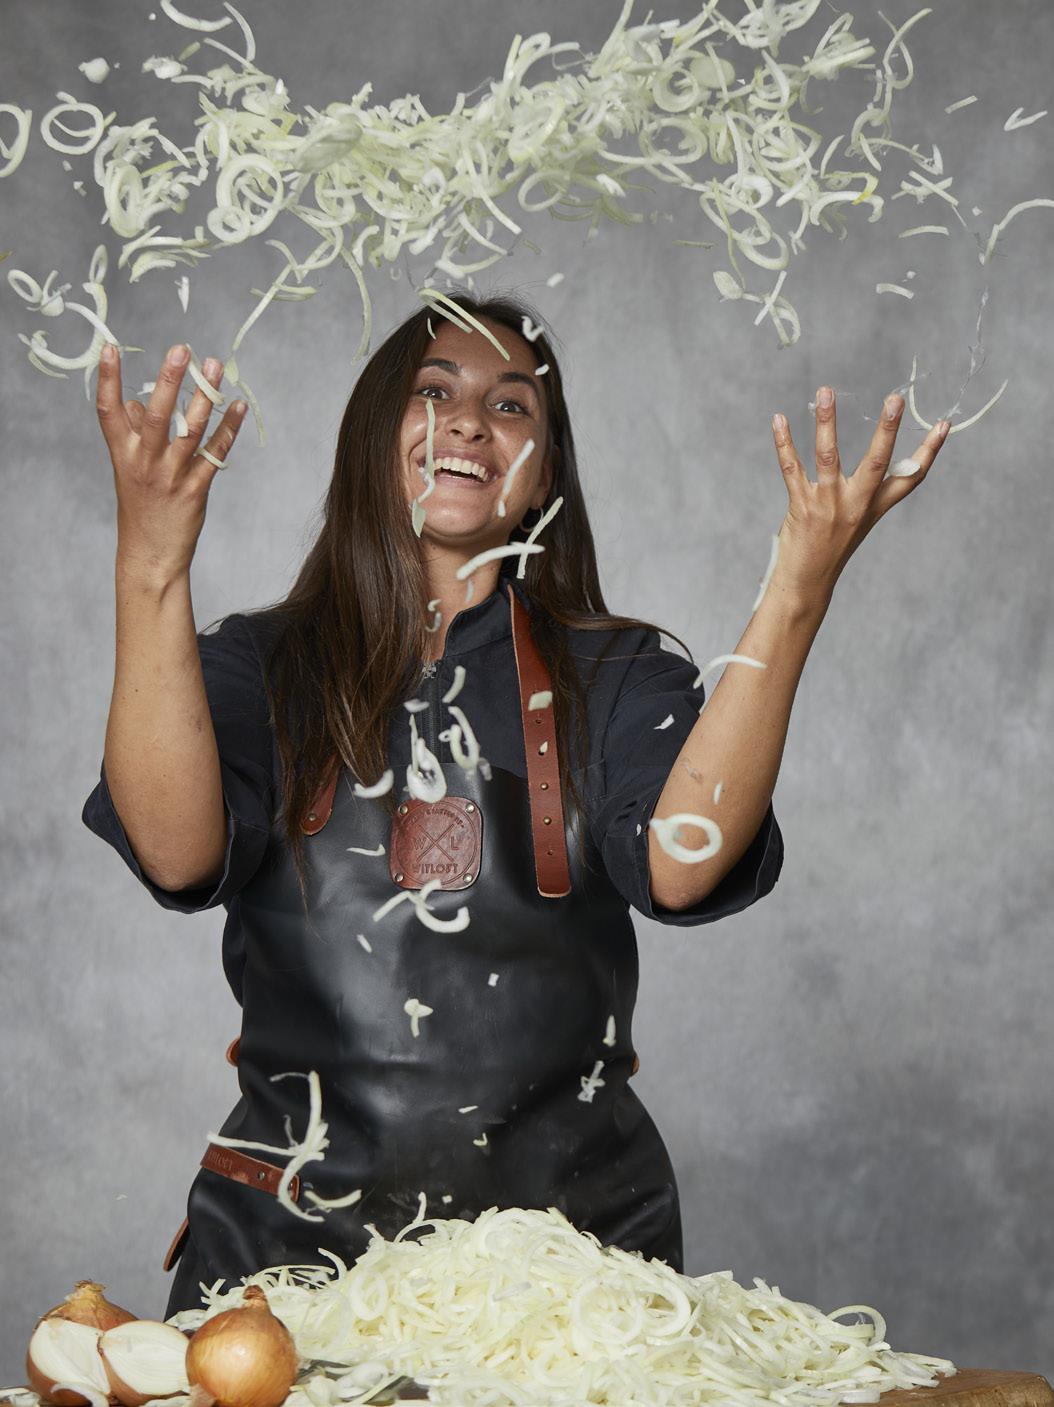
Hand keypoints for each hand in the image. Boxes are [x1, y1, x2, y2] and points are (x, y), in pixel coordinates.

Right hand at [96, 342, 245, 581]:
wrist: (150, 555)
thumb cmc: (140, 507)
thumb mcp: (127, 470)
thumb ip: (131, 434)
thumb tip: (136, 401)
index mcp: (122, 454)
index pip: (107, 411)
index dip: (107, 379)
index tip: (108, 346)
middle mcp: (145, 463)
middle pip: (156, 416)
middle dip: (169, 380)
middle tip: (181, 349)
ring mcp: (171, 477)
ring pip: (190, 431)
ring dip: (205, 397)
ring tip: (215, 365)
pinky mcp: (195, 490)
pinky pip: (215, 454)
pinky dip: (228, 429)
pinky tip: (238, 406)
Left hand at [769, 386, 950, 606]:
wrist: (807, 582)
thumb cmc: (833, 545)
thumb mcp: (859, 520)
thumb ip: (868, 491)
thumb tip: (881, 454)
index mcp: (875, 506)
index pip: (911, 477)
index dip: (930, 451)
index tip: (945, 423)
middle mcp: (856, 504)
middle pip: (876, 461)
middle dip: (887, 429)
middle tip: (895, 398)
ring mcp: (828, 505)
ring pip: (829, 456)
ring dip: (826, 421)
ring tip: (826, 391)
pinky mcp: (801, 507)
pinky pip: (791, 468)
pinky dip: (784, 442)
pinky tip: (779, 419)